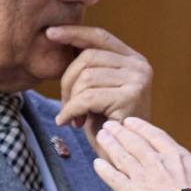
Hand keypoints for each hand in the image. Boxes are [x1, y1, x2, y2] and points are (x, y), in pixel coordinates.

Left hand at [45, 26, 151, 145]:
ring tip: (72, 117)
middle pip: (88, 57)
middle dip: (67, 80)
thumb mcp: (99, 89)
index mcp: (134, 60)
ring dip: (70, 99)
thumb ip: (90, 67)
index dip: (74, 32)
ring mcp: (138, 81)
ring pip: (86, 77)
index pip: (100, 37)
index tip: (50, 33)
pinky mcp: (130, 98)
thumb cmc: (108, 125)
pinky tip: (69, 122)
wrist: (126, 157)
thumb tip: (59, 37)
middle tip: (65, 105)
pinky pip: (87, 97)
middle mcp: (140, 66)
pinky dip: (71, 110)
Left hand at [92, 117, 190, 190]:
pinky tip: (96, 164)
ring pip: (122, 157)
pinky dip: (104, 171)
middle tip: (110, 125)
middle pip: (135, 144)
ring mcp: (141, 178)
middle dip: (122, 134)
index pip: (156, 137)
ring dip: (110, 145)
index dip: (143, 129)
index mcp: (177, 157)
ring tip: (102, 136)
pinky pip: (114, 180)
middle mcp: (156, 163)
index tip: (132, 122)